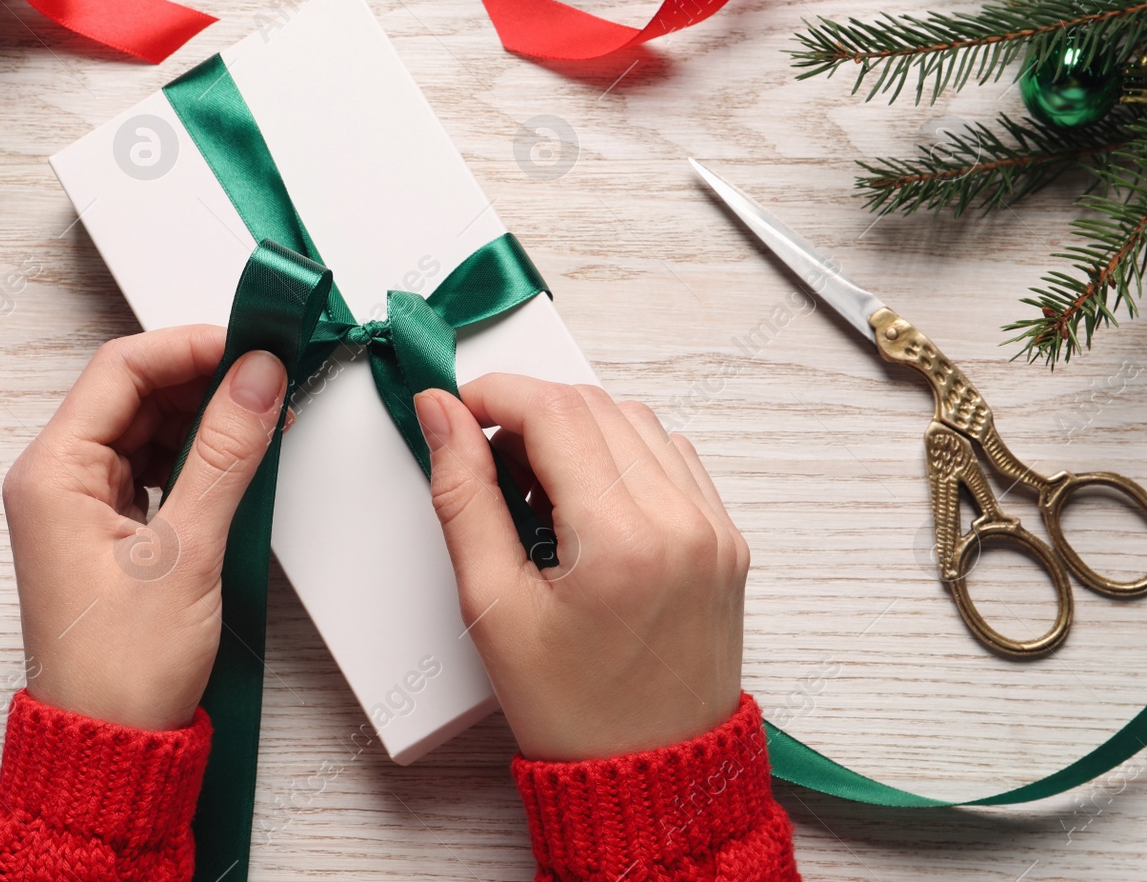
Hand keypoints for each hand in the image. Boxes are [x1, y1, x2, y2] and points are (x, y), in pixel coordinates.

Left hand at [2, 326, 286, 730]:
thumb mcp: (186, 552)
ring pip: (145, 428)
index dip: (190, 347)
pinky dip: (194, 456)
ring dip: (203, 417)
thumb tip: (256, 378)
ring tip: (262, 416)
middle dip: (203, 378)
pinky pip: (149, 467)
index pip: (121, 369)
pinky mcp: (105, 532)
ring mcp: (77, 506)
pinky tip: (236, 459)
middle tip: (270, 376)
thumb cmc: (122, 673)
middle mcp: (55, 479)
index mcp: (51, 472)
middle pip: (132, 392)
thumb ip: (225, 454)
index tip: (252, 346)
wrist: (109, 751)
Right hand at [414, 377, 746, 761]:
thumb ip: (462, 495)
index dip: (493, 394)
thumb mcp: (491, 604)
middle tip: (488, 463)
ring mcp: (714, 529)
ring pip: (635, 421)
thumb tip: (442, 416)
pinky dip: (620, 456)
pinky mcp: (727, 539)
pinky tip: (587, 503)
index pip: (554, 410)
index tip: (456, 408)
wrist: (650, 775)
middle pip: (594, 405)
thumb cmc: (571, 710)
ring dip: (576, 431)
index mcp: (623, 542)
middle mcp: (682, 524)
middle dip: (528, 414)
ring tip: (537, 494)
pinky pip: (671, 456)